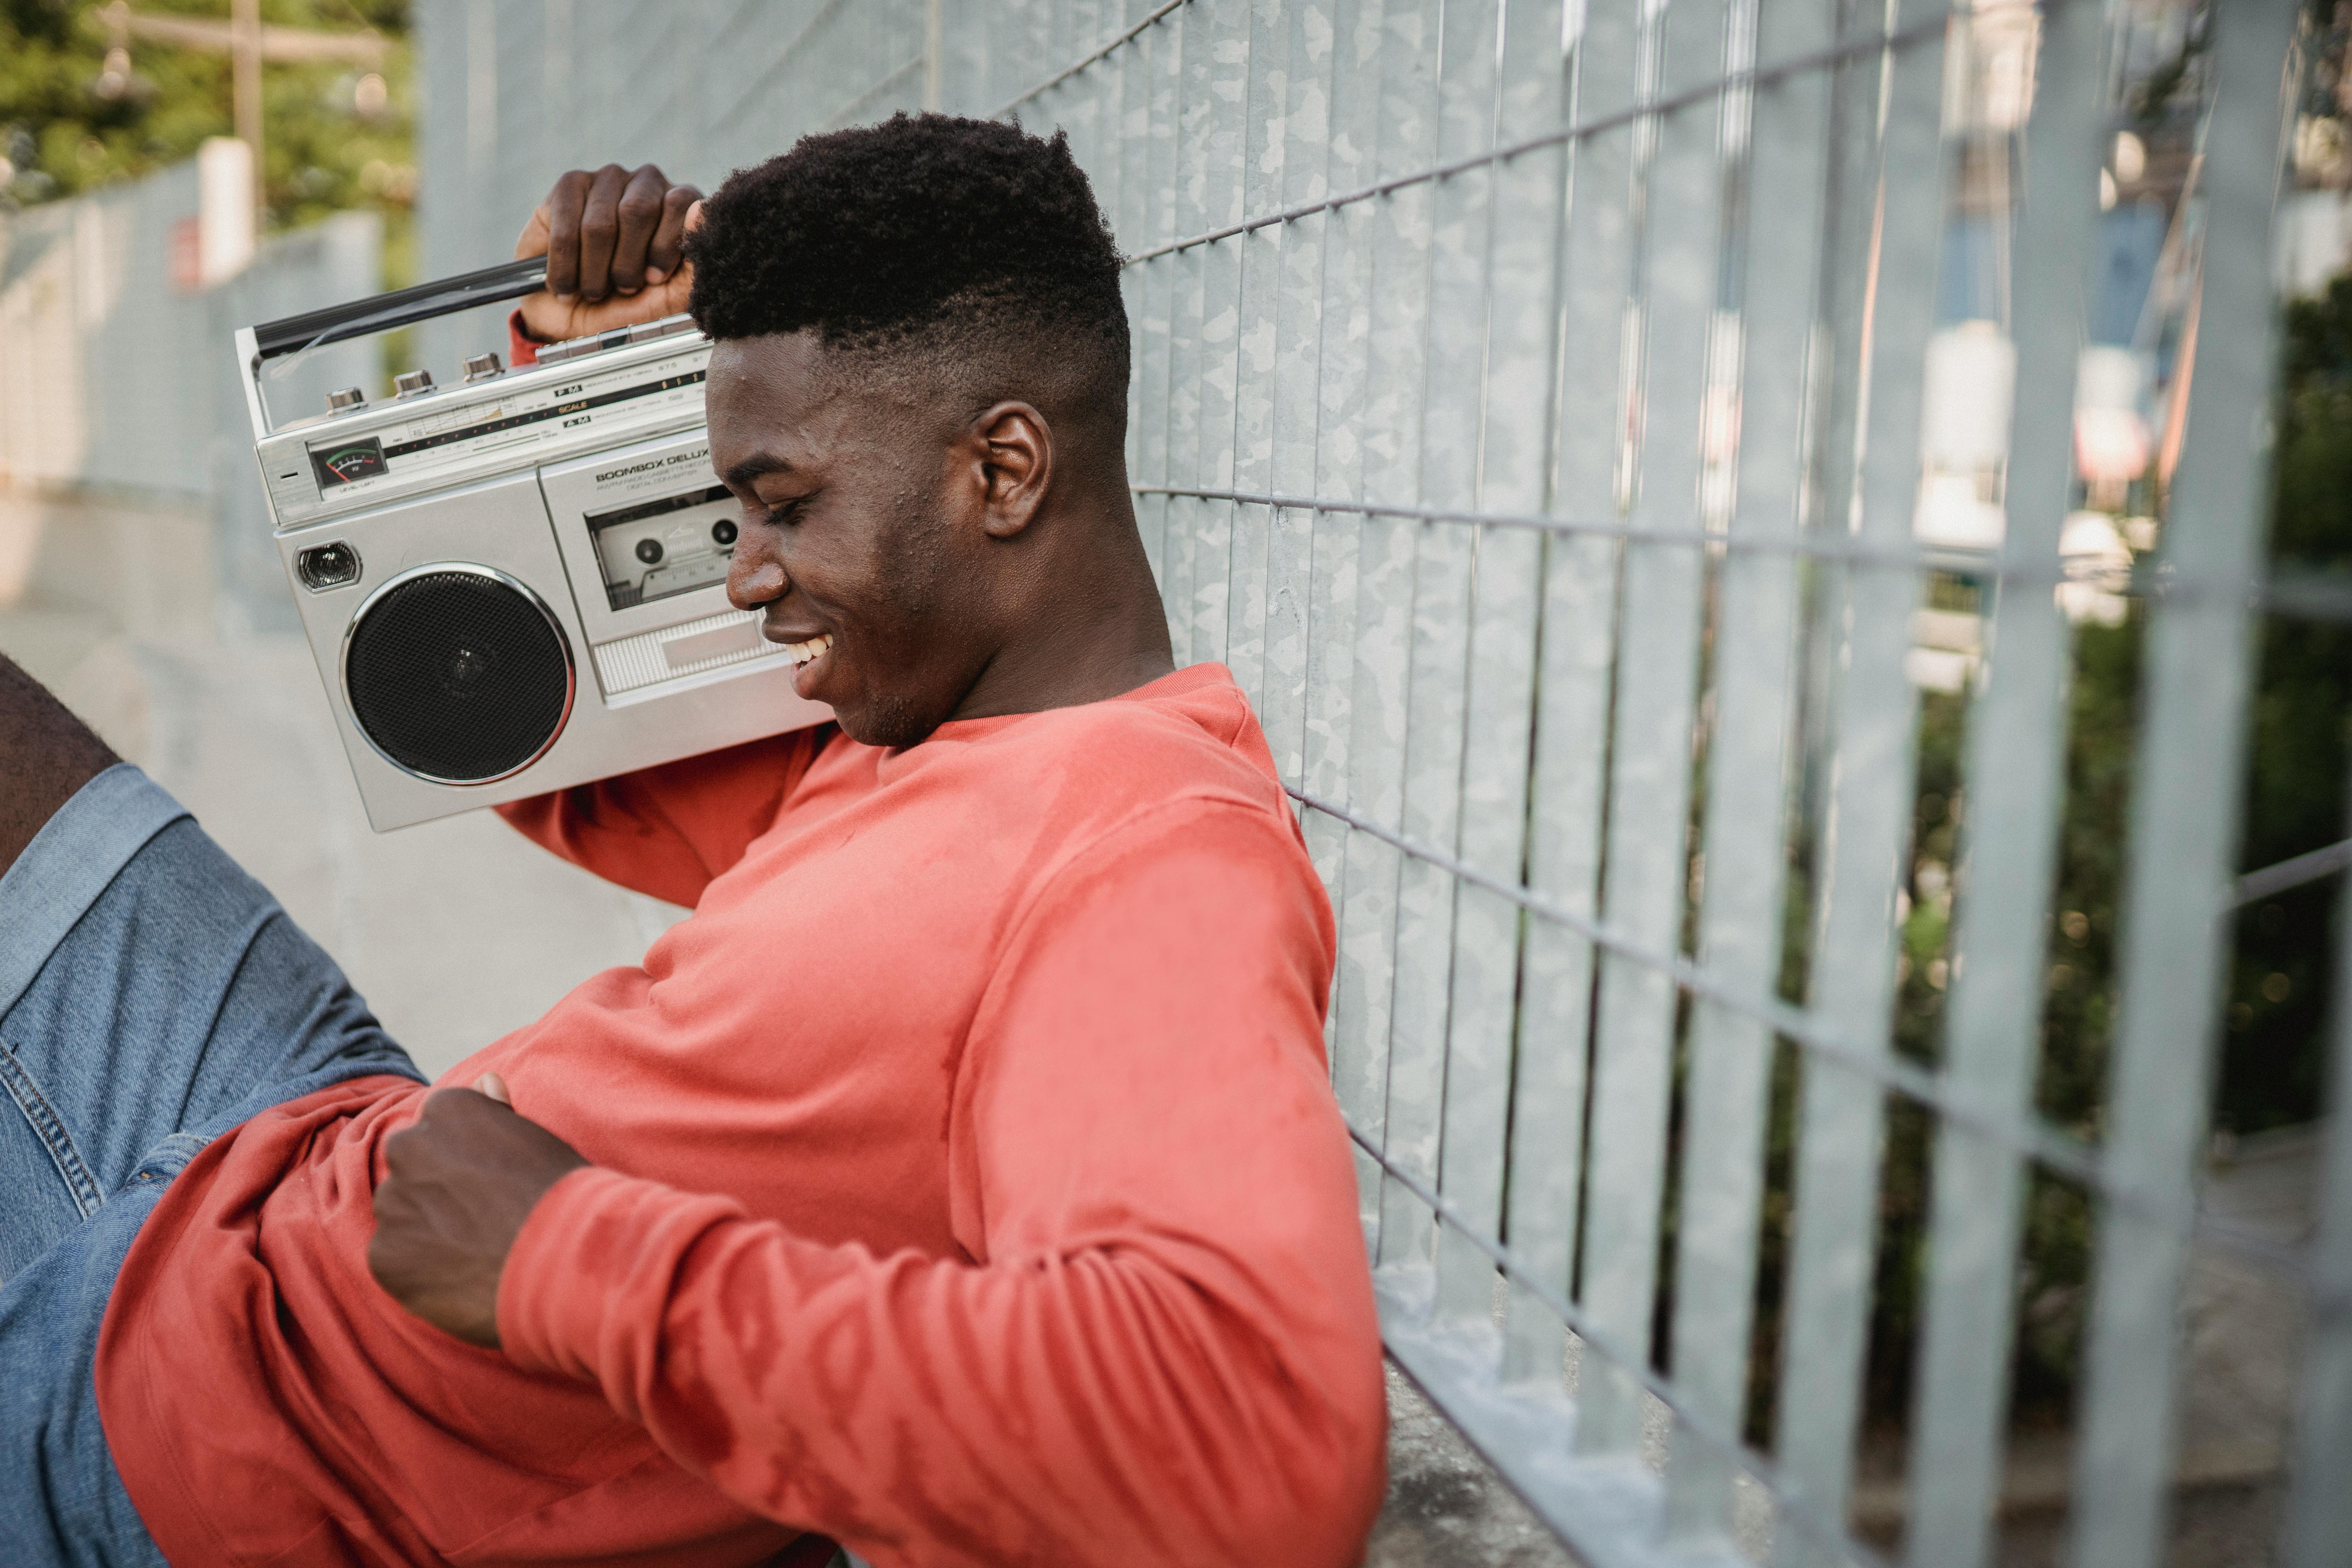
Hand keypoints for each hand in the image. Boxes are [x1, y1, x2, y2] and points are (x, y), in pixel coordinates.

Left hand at [369, 1073, 587, 1347]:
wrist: (563, 1258)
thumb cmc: (559, 1194)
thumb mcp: (535, 1138)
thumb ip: (496, 1111)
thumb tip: (484, 1079)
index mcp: (447, 1108)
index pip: (437, 1127)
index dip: (464, 1159)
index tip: (491, 1181)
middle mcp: (408, 1146)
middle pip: (411, 1167)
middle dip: (435, 1189)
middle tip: (479, 1217)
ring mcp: (393, 1201)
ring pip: (400, 1212)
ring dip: (425, 1228)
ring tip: (473, 1250)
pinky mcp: (384, 1253)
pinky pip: (393, 1258)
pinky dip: (418, 1269)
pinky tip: (459, 1275)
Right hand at [513, 163, 703, 342]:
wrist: (579, 317)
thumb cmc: (634, 305)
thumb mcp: (673, 295)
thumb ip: (696, 260)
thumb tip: (700, 209)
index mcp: (682, 204)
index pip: (680, 202)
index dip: (664, 247)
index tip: (654, 280)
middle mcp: (648, 183)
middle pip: (638, 210)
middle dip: (627, 263)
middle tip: (623, 288)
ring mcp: (608, 179)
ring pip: (599, 225)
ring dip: (594, 274)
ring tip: (593, 291)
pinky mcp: (569, 185)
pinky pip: (566, 231)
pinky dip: (565, 269)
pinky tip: (566, 285)